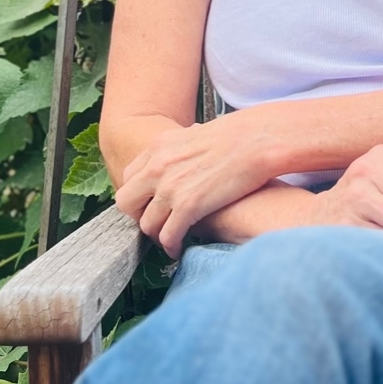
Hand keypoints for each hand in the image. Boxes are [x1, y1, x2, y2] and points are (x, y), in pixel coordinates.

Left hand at [114, 118, 269, 259]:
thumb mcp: (195, 134)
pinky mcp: (188, 206)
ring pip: (147, 224)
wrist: (255, 140)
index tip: (150, 204)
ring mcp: (170, 187)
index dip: (139, 195)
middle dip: (139, 216)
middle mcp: (157, 166)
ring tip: (169, 239)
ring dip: (157, 235)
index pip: (130, 177)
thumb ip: (179, 150)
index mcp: (158, 146)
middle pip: (127, 202)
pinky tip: (179, 249)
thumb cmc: (235, 136)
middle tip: (155, 223)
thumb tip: (182, 156)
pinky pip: (167, 236)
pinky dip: (171, 246)